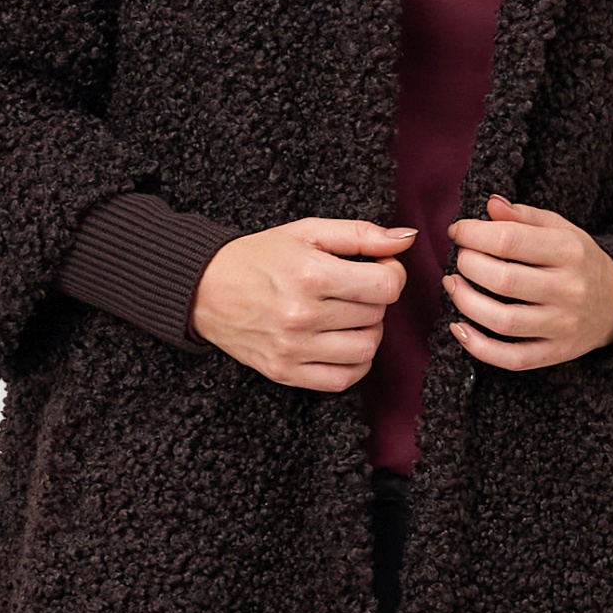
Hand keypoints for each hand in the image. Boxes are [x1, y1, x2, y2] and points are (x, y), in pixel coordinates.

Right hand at [187, 216, 415, 389]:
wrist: (204, 289)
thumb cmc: (258, 257)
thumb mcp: (307, 233)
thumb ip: (361, 234)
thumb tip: (407, 238)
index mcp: (310, 274)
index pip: (386, 286)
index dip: (392, 274)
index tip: (378, 268)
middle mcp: (302, 315)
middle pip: (376, 316)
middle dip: (374, 299)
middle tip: (354, 289)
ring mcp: (292, 349)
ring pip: (366, 350)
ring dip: (368, 331)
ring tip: (348, 316)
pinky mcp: (285, 373)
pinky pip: (343, 380)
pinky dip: (354, 363)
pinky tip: (342, 343)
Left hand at [442, 194, 612, 370]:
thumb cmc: (580, 261)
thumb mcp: (561, 229)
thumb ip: (524, 216)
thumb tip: (490, 205)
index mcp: (569, 251)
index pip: (510, 240)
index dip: (473, 234)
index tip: (458, 232)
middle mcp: (569, 289)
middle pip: (503, 280)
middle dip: (468, 266)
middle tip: (461, 259)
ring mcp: (562, 325)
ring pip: (503, 321)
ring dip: (465, 302)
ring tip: (454, 285)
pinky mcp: (555, 353)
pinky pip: (512, 358)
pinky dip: (478, 347)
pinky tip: (459, 328)